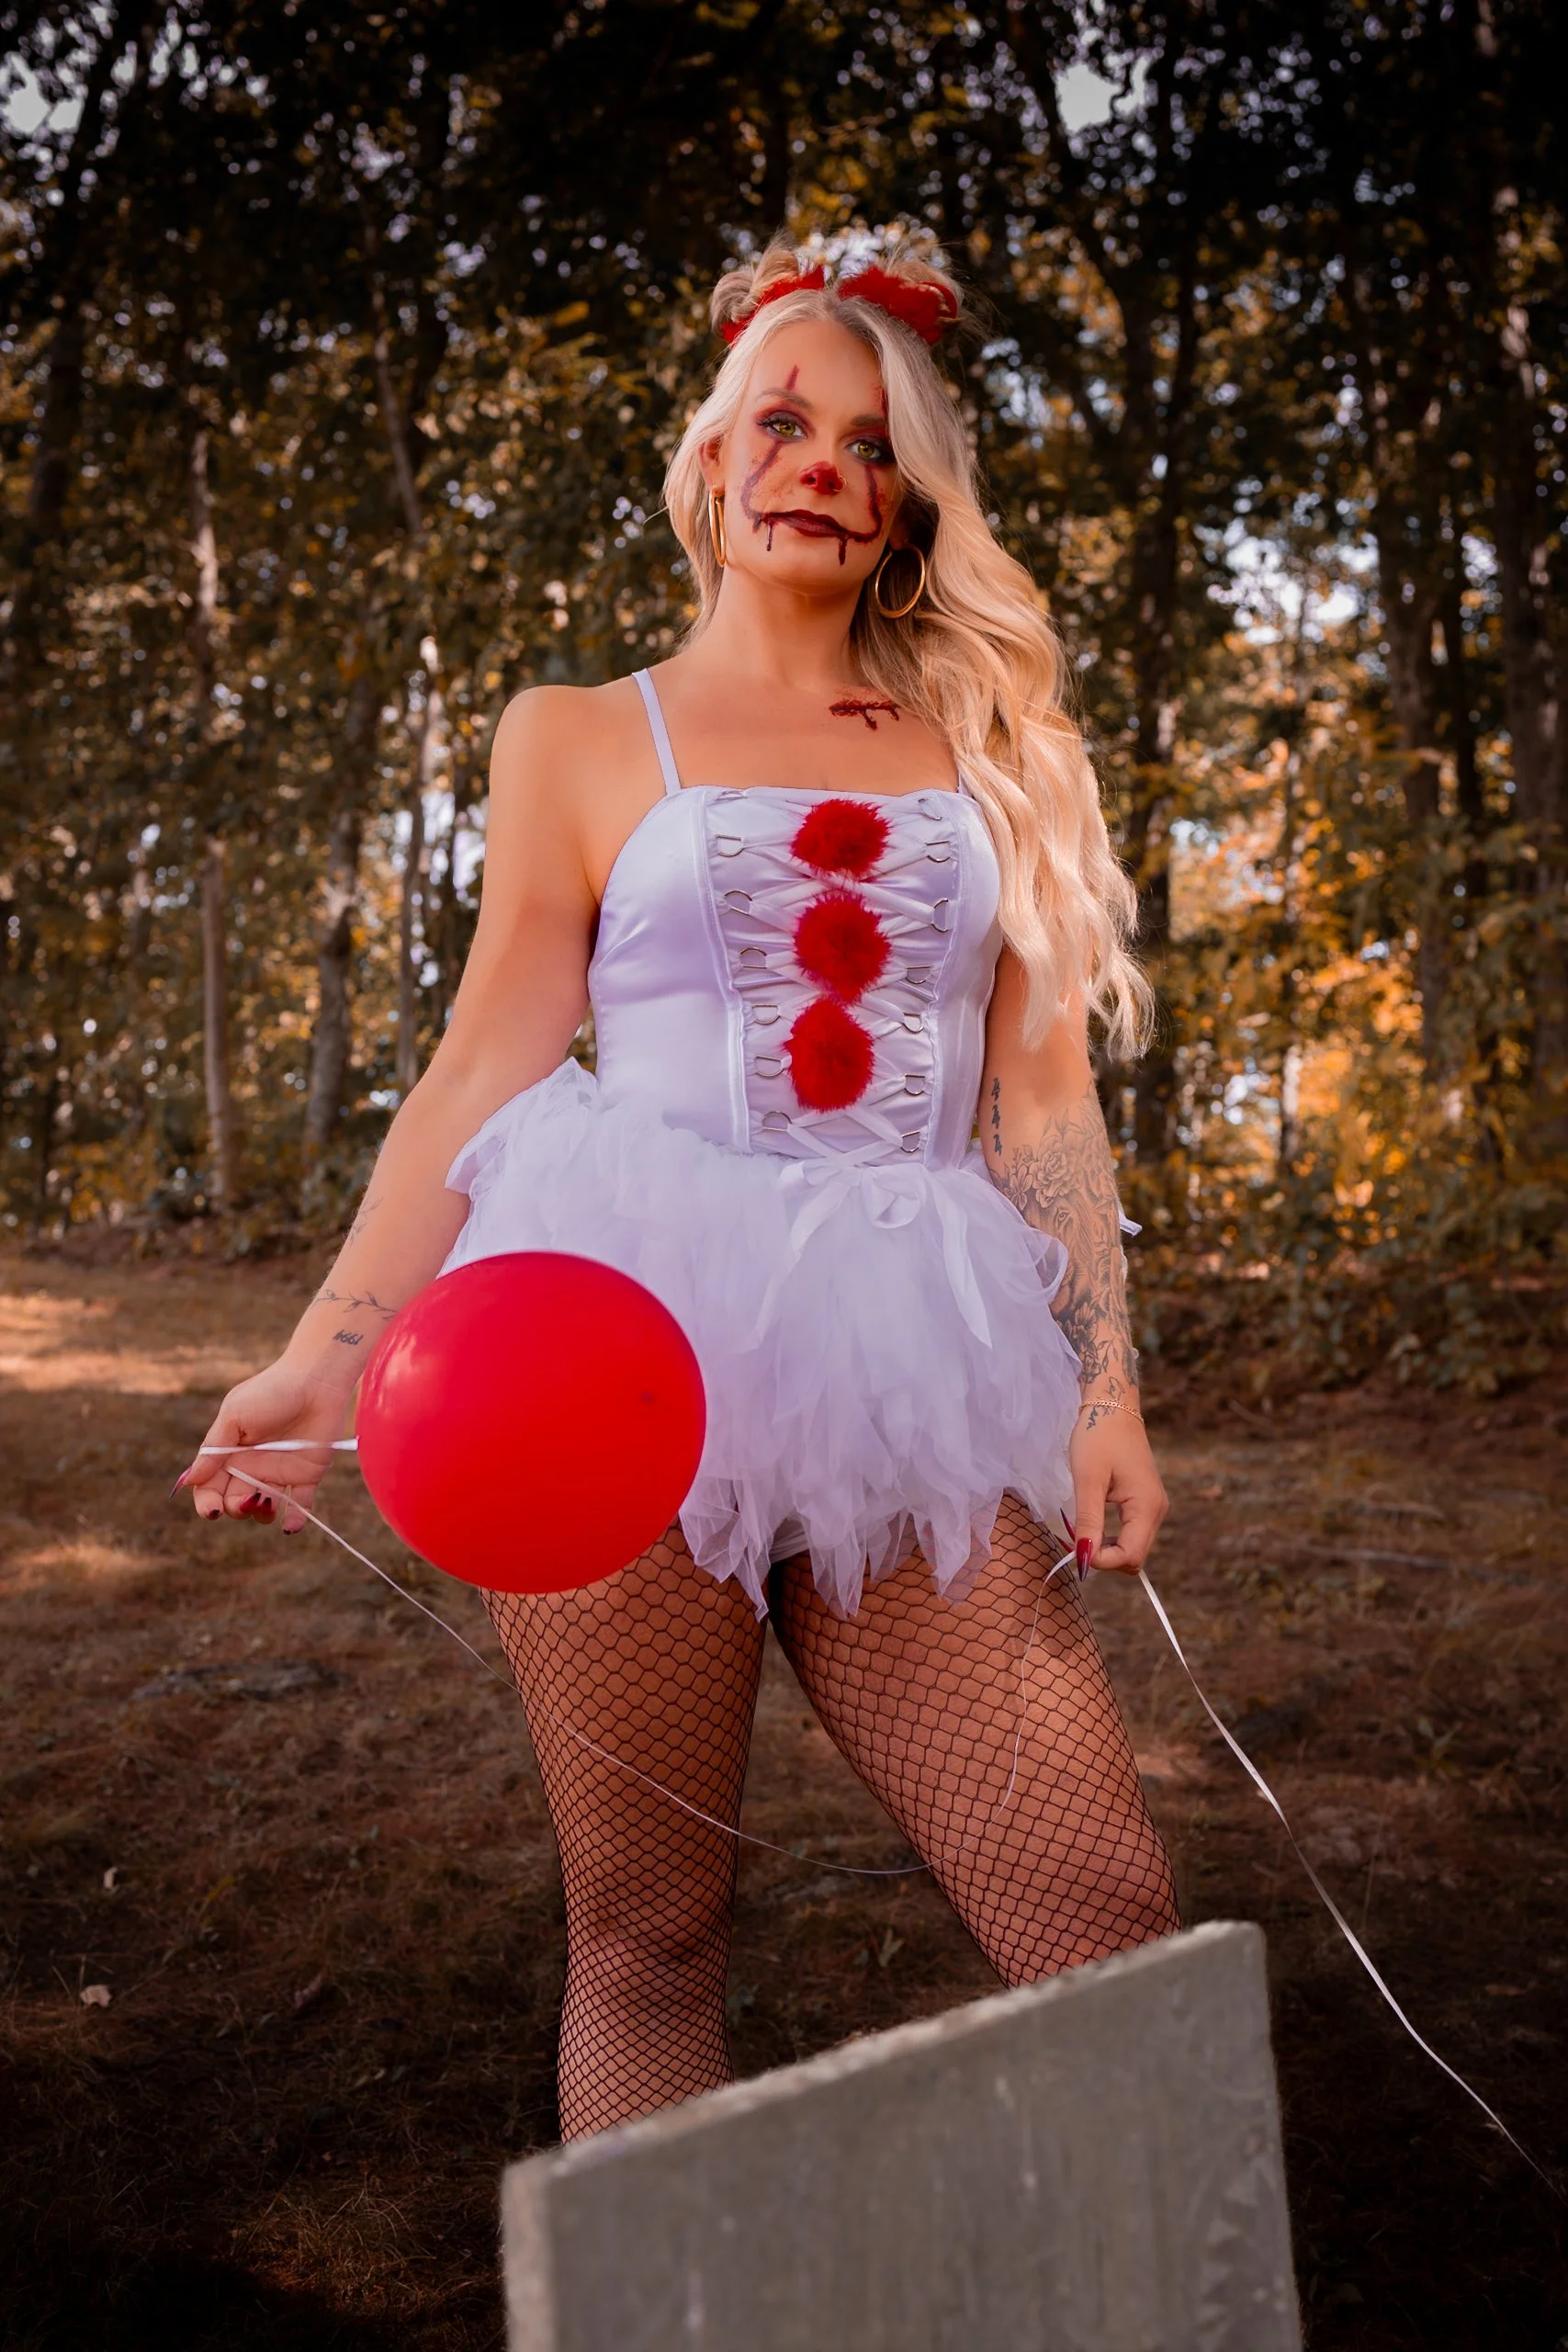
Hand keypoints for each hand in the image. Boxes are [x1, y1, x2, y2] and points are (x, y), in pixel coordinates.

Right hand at [177, 1359, 350, 1533]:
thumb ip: (214, 1449)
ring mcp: (279, 1472)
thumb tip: (189, 1481)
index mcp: (230, 1452)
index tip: (211, 1511)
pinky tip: (289, 1526)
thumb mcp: (235, 1415)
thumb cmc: (270, 1391)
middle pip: (234, 1501)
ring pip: (263, 1508)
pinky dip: (294, 1520)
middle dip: (235, 1508)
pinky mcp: (307, 1475)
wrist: (316, 1379)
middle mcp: (252, 1466)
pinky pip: (299, 1505)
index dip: (207, 1503)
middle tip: (246, 1498)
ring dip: (261, 1514)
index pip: (210, 1486)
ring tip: (268, 1503)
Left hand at [1067, 1402, 1166, 1576]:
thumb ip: (1088, 1521)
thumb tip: (1084, 1559)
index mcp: (1147, 1506)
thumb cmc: (1098, 1437)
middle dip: (1104, 1557)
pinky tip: (1092, 1522)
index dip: (1102, 1561)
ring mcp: (1153, 1506)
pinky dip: (1111, 1537)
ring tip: (1082, 1530)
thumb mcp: (1088, 1480)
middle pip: (1135, 1557)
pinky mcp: (1145, 1501)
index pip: (1130, 1556)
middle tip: (1075, 1539)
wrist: (1112, 1406)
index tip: (1074, 1549)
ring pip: (1133, 1547)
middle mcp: (1157, 1510)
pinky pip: (1131, 1533)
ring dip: (1107, 1548)